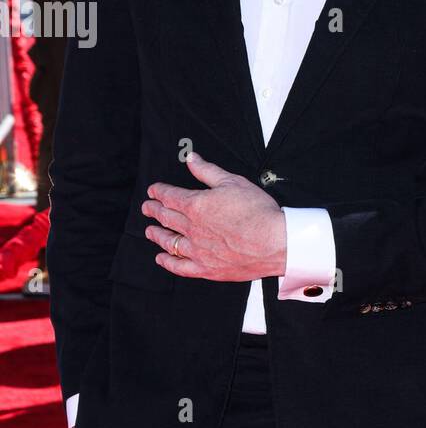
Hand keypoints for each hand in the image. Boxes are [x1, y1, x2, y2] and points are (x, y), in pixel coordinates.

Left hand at [141, 152, 286, 279]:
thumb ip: (208, 171)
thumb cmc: (258, 212)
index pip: (169, 196)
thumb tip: (192, 159)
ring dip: (156, 235)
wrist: (275, 242)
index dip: (158, 191)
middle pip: (165, 218)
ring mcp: (197, 250)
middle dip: (153, 210)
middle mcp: (192, 228)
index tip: (153, 190)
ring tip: (150, 231)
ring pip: (168, 242)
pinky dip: (167, 262)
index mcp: (196, 205)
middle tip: (147, 207)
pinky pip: (179, 267)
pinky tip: (161, 258)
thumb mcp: (233, 182)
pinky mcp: (206, 268)